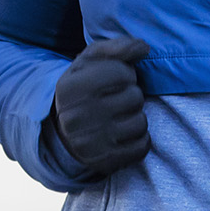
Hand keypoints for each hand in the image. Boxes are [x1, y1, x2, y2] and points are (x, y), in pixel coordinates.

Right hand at [47, 35, 154, 181]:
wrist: (65, 131)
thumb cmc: (85, 88)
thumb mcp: (91, 62)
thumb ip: (117, 47)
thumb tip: (144, 47)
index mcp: (69, 88)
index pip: (121, 72)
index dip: (125, 73)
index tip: (116, 79)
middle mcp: (76, 117)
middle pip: (134, 97)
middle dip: (132, 94)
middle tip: (118, 98)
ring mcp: (89, 143)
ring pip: (140, 123)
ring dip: (137, 116)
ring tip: (122, 115)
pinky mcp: (104, 163)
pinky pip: (142, 147)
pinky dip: (140, 138)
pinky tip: (125, 133)